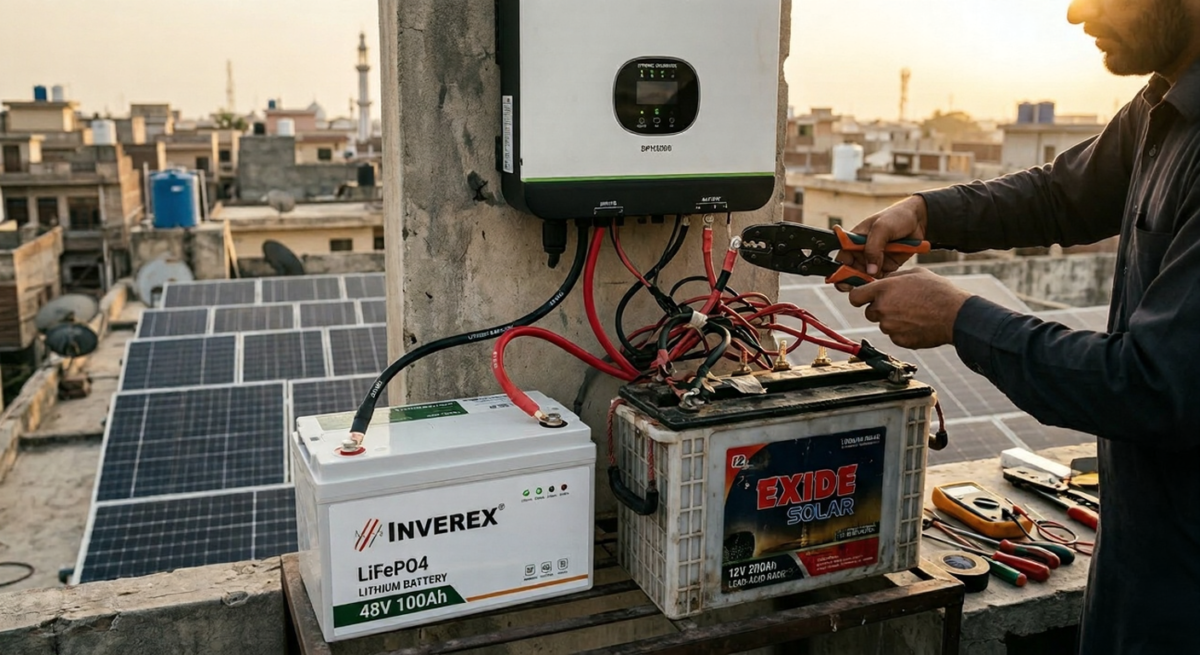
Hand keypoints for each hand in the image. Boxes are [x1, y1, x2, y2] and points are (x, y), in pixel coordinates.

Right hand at [835, 195, 928, 289]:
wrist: (919, 220)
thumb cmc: (896, 217)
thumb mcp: (882, 228)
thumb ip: (873, 248)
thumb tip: (870, 270)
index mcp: (854, 240)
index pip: (842, 257)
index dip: (841, 268)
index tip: (845, 277)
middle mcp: (862, 251)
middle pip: (851, 271)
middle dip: (852, 280)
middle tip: (856, 287)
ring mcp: (874, 260)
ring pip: (865, 277)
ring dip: (867, 283)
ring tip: (872, 285)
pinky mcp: (886, 266)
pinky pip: (880, 279)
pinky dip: (880, 283)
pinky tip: (883, 284)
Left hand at [847, 268, 971, 349]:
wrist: (956, 315)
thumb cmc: (938, 291)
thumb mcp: (916, 273)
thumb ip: (893, 278)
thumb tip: (883, 281)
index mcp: (884, 289)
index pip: (855, 296)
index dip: (859, 297)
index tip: (864, 298)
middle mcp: (883, 308)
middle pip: (869, 312)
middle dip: (880, 309)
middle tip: (900, 305)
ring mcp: (890, 326)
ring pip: (883, 324)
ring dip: (893, 320)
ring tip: (914, 313)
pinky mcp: (899, 340)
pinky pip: (895, 335)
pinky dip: (903, 331)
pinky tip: (918, 324)